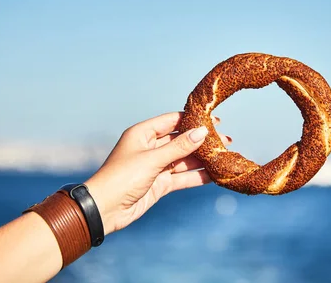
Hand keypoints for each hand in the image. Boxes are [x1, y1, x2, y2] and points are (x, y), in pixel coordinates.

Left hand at [83, 112, 230, 234]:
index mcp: (143, 134)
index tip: (215, 121)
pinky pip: (183, 177)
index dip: (194, 120)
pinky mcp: (160, 184)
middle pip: (182, 141)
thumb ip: (179, 147)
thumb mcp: (152, 159)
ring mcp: (156, 166)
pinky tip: (215, 174)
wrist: (104, 210)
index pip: (173, 121)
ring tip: (225, 157)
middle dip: (203, 141)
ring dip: (203, 159)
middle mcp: (150, 147)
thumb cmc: (122, 178)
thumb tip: (202, 132)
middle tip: (226, 141)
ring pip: (184, 159)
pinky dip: (197, 176)